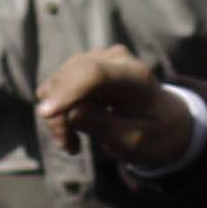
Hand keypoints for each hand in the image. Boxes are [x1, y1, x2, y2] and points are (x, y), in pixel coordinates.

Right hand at [33, 46, 192, 165]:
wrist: (161, 119)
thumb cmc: (151, 132)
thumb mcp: (133, 140)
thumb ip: (103, 125)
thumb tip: (70, 113)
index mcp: (136, 77)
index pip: (95, 73)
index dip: (68, 90)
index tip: (46, 113)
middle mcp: (114, 59)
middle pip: (69, 78)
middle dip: (60, 116)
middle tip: (70, 149)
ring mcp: (96, 58)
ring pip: (57, 83)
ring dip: (58, 117)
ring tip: (74, 142)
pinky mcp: (81, 66)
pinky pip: (55, 86)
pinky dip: (57, 110)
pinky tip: (72, 127)